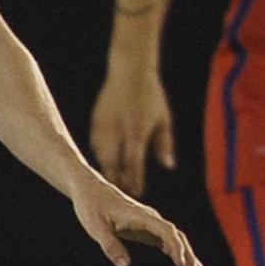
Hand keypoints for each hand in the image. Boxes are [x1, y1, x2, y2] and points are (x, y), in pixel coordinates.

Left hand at [69, 174, 206, 265]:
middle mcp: (150, 219)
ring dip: (187, 256)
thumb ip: (110, 245)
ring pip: (175, 240)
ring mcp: (150, 224)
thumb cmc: (91, 206)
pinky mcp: (145, 229)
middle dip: (188, 256)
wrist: (89, 189)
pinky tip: (184, 265)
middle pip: (176, 237)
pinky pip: (166, 241)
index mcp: (141, 216)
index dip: (176, 247)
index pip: (166, 231)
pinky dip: (177, 253)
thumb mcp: (95, 227)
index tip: (181, 264)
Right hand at [89, 63, 174, 196]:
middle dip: (116, 179)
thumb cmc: (151, 96)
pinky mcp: (96, 121)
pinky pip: (96, 144)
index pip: (133, 163)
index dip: (134, 180)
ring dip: (107, 168)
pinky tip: (106, 162)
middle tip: (121, 193)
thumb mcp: (163, 119)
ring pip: (101, 155)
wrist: (129, 72)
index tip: (136, 193)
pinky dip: (101, 155)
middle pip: (113, 163)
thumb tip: (168, 166)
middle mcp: (118, 130)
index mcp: (137, 131)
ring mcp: (104, 125)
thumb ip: (164, 144)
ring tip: (113, 180)